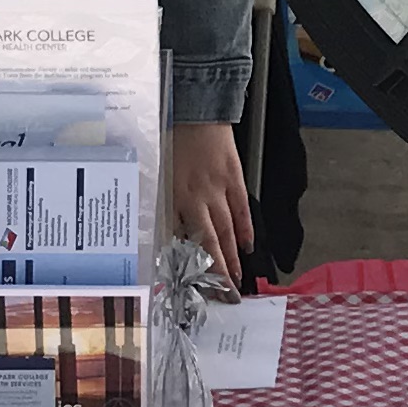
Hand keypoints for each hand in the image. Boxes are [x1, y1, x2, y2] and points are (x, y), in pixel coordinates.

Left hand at [167, 121, 250, 287]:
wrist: (196, 110)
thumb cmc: (172, 142)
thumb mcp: (160, 175)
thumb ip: (166, 205)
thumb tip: (170, 235)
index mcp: (177, 198)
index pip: (189, 241)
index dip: (197, 267)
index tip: (202, 289)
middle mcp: (199, 197)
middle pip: (212, 242)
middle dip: (219, 272)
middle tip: (227, 295)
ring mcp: (219, 188)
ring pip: (227, 229)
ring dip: (232, 256)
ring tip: (236, 278)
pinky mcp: (234, 177)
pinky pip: (241, 208)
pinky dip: (245, 228)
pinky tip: (247, 245)